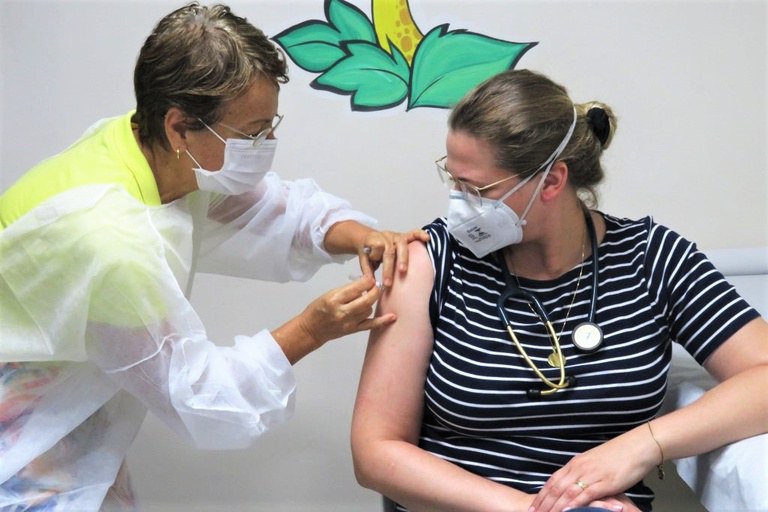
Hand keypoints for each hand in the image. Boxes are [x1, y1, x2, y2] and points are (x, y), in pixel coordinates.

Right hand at [298, 276, 394, 347]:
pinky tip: (392, 317)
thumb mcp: (329, 294)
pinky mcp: (352, 330)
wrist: (311, 329)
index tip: (371, 278)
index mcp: (335, 299)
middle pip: (367, 300)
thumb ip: (348, 289)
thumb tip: (367, 283)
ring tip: (366, 298)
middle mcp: (343, 311)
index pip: (357, 288)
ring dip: (371, 302)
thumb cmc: (318, 309)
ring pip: (369, 309)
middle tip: (377, 286)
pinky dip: (382, 321)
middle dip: (375, 291)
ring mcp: (349, 322)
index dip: (367, 281)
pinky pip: (370, 325)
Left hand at [358, 229, 428, 287]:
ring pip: (402, 244)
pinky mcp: (404, 236)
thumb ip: (367, 271)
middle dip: (389, 266)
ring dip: (403, 258)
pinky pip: (413, 234)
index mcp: (374, 240)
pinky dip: (420, 235)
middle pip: (389, 250)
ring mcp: (396, 236)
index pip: (376, 246)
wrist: (369, 239)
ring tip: (403, 270)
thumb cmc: (368, 251)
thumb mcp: (364, 260)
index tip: (374, 270)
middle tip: (388, 282)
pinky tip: (427, 238)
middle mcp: (385, 236)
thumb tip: (371, 283)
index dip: (376, 257)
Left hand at [528, 428, 654, 511]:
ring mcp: (591, 475)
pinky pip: (585, 495)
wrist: (636, 447)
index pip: (553, 480)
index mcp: (576, 463)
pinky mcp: (604, 482)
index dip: (542, 494)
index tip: (533, 505)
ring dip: (555, 506)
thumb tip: (574, 480)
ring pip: (567, 492)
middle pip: (556, 487)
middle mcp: (579, 468)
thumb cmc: (618, 455)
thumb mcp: (594, 462)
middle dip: (543, 502)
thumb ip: (583, 471)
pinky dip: (574, 504)